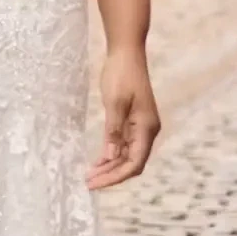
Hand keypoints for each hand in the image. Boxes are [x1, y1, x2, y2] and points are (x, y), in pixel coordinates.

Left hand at [88, 47, 160, 189]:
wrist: (126, 52)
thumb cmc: (121, 74)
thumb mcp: (114, 103)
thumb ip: (113, 131)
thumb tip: (111, 156)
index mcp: (147, 128)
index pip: (134, 163)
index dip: (115, 176)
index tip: (95, 183)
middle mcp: (147, 130)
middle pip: (132, 163)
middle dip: (111, 174)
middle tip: (88, 182)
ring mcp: (141, 126)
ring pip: (128, 155)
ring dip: (110, 166)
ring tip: (90, 175)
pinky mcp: (134, 121)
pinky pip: (124, 144)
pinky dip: (111, 154)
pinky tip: (98, 161)